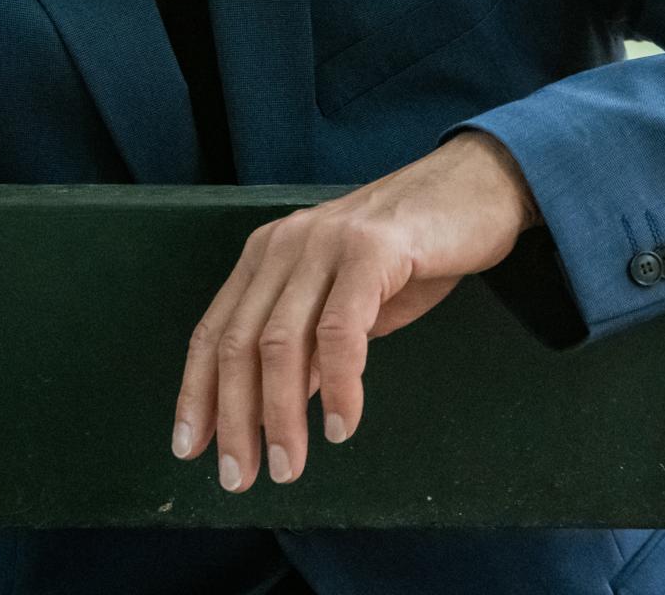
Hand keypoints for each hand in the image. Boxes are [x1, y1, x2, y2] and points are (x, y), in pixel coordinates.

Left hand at [170, 130, 539, 491]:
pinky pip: (341, 330)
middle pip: (239, 342)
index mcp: (268, 254)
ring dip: (281, 414)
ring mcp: (326, 244)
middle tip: (242, 478)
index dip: (197, 392)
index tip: (190, 448)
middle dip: (234, 418)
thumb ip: (307, 343)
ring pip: (281, 341)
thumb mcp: (345, 299)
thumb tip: (276, 407)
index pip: (215, 330)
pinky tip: (343, 425)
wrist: (474, 187)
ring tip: (290, 465)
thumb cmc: (411, 251)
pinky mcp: (371, 250)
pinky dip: (339, 386)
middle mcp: (285, 244)